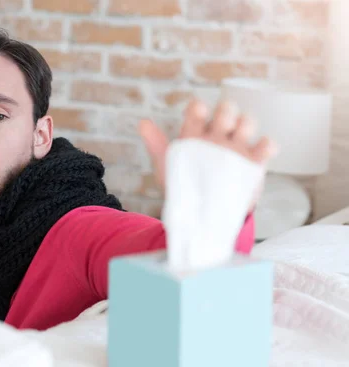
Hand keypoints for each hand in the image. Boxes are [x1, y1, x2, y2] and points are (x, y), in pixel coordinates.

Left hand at [139, 99, 276, 208]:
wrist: (201, 215)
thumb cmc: (183, 185)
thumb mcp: (167, 166)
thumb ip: (156, 144)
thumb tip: (142, 122)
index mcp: (195, 132)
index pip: (198, 110)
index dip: (199, 108)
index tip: (197, 112)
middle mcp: (217, 135)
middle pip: (227, 111)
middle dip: (226, 112)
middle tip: (221, 126)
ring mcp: (236, 147)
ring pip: (247, 123)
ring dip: (246, 124)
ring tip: (238, 136)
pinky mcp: (252, 162)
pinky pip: (264, 148)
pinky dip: (267, 145)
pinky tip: (262, 150)